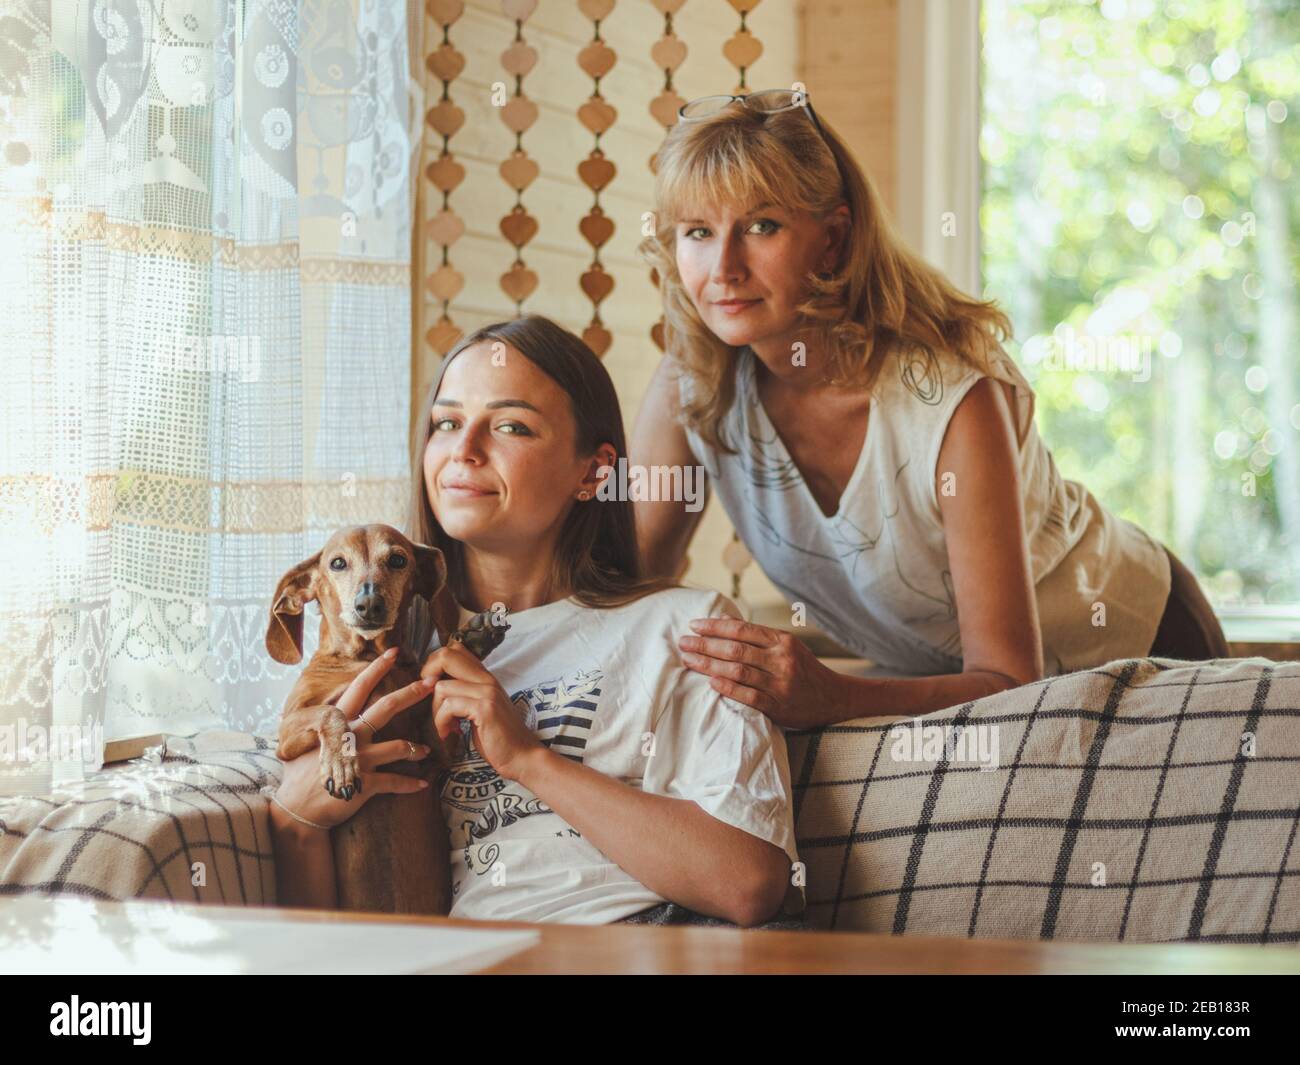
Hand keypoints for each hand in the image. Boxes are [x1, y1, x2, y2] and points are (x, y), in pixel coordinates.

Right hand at [272, 651, 437, 831]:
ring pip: (398, 746)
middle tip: (432, 682)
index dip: (377, 669)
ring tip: (426, 751)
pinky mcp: (363, 784)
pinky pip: (395, 781)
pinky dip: (410, 784)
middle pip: (385, 708)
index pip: (359, 688)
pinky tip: (422, 784)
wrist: (296, 811)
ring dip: (417, 749)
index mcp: (336, 723)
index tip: (394, 652)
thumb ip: (319, 726)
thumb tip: (324, 710)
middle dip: (411, 693)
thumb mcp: (302, 742)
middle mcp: (349, 737)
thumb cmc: (300, 776)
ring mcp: (358, 760)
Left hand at [426, 641, 543, 782]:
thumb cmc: (498, 737)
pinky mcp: (484, 708)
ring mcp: (486, 692)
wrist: (522, 756)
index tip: (432, 687)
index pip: (455, 648)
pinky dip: (442, 722)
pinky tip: (450, 733)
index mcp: (485, 677)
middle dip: (427, 676)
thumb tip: (434, 686)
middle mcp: (486, 679)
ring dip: (435, 711)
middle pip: (445, 656)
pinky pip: (449, 705)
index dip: (435, 663)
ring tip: (445, 727)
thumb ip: (465, 693)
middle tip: (429, 700)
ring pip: (441, 687)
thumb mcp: (481, 708)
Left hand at [678, 617, 842, 727]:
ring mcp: (780, 684)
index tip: (693, 625)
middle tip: (683, 642)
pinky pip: (749, 696)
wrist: (834, 698)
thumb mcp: (787, 646)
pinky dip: (728, 689)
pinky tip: (710, 683)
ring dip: (709, 665)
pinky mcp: (779, 706)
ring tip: (688, 660)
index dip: (714, 626)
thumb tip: (724, 622)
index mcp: (782, 641)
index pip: (742, 629)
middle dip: (705, 645)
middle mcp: (782, 660)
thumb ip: (758, 636)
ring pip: (738, 671)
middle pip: (735, 649)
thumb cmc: (804, 669)